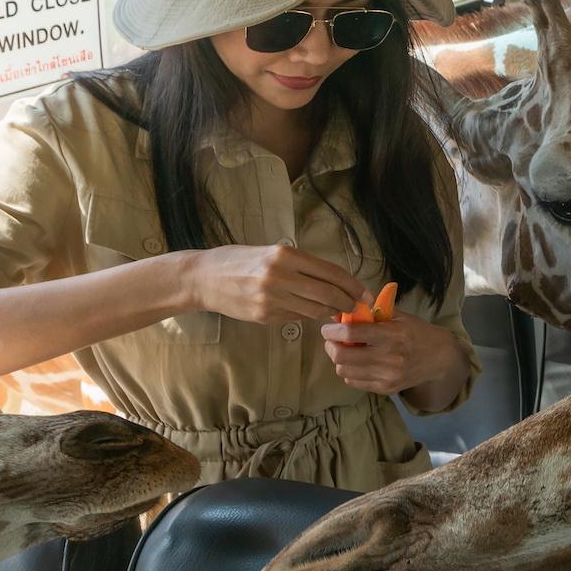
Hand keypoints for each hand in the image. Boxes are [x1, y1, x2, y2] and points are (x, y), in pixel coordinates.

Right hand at [184, 243, 367, 324]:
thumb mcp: (271, 252)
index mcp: (284, 255)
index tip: (365, 293)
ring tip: (336, 310)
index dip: (352, 284)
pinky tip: (308, 311)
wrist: (205, 278)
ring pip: (314, 310)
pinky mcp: (264, 316)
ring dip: (329, 312)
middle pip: (327, 294)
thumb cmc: (240, 261)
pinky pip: (296, 317)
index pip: (330, 272)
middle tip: (358, 307)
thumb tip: (334, 281)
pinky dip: (307, 315)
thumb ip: (301, 266)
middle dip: (348, 302)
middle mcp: (279, 276)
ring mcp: (271, 298)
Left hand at [321, 309, 461, 396]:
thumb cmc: (417, 331)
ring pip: (344, 371)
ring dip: (339, 359)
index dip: (332, 330)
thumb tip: (339, 313)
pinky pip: (353, 382)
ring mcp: (387, 376)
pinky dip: (349, 372)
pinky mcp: (385, 389)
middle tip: (332, 340)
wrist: (440, 358)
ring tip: (346, 350)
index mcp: (392, 334)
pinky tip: (357, 363)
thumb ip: (370, 314)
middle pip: (342, 355)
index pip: (351, 333)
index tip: (327, 328)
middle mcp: (389, 357)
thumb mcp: (397, 316)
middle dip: (331, 346)